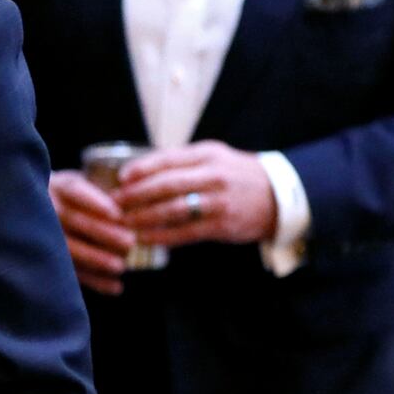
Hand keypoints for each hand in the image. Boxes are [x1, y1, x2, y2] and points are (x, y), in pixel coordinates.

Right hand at [48, 170, 135, 296]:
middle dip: (103, 233)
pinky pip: (71, 270)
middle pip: (75, 221)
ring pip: (69, 248)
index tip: (117, 213)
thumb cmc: (78, 197)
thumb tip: (139, 197)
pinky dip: (94, 281)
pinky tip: (115, 287)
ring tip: (120, 266)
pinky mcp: (50, 259)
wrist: (43, 211)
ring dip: (96, 259)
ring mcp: (44, 234)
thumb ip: (105, 189)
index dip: (94, 202)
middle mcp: (49, 208)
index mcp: (60, 186)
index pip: (74, 190)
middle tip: (130, 242)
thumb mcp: (86, 184)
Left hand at [114, 142, 277, 247]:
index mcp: (207, 155)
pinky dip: (162, 236)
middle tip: (114, 203)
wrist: (279, 196)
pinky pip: (185, 232)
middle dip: (136, 195)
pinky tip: (146, 238)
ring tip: (125, 222)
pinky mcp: (222, 225)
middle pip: (166, 184)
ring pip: (173, 210)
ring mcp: (218, 201)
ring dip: (144, 217)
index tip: (120, 178)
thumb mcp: (214, 157)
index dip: (141, 168)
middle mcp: (212, 176)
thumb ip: (182, 162)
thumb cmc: (237, 175)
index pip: (168, 159)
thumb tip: (140, 171)